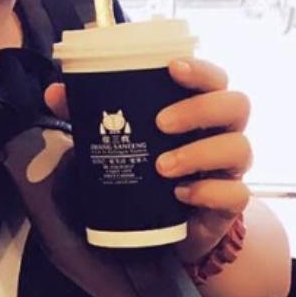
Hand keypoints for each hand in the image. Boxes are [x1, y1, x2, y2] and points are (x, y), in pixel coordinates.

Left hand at [43, 60, 252, 264]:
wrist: (164, 228)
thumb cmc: (148, 170)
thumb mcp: (120, 140)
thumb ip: (90, 114)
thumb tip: (56, 92)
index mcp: (202, 108)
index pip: (215, 78)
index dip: (200, 70)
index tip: (172, 68)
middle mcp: (223, 132)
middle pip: (236, 105)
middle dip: (199, 110)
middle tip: (161, 123)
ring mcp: (230, 168)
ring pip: (239, 148)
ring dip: (199, 153)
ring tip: (162, 166)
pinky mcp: (229, 204)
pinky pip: (235, 194)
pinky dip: (208, 192)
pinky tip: (180, 195)